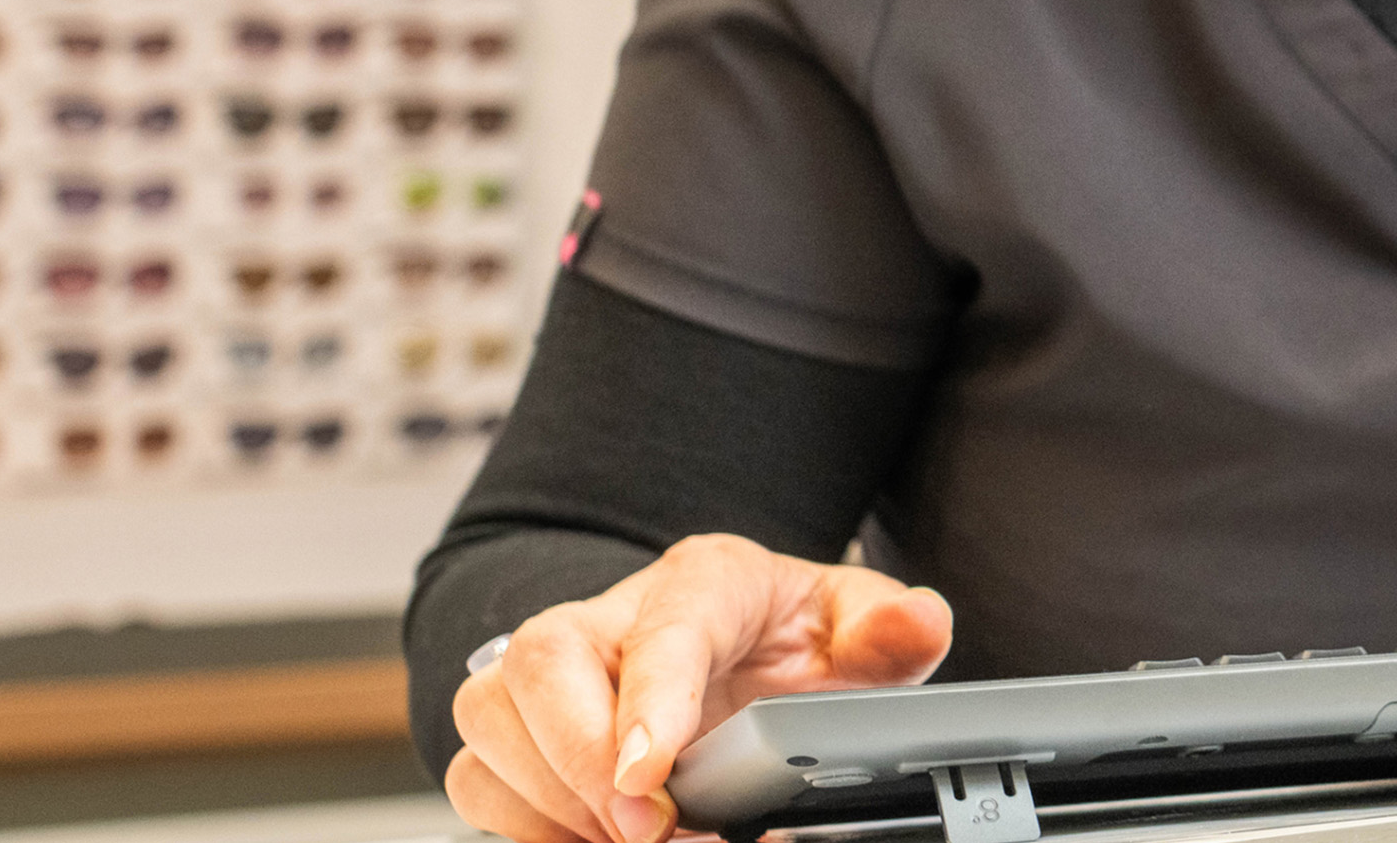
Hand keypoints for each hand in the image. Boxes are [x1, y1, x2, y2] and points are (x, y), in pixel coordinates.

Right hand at [446, 536, 952, 842]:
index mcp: (706, 579)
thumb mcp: (856, 628)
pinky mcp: (515, 726)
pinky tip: (595, 838)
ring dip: (553, 800)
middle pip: (542, 662)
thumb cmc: (789, 639)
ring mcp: (551, 669)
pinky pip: (479, 777)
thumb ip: (891, 631)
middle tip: (648, 828)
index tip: (652, 777)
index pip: (664, 626)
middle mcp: (612, 613)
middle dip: (580, 761)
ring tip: (635, 835)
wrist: (736, 647)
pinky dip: (529, 824)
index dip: (650, 702)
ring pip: (492, 720)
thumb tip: (917, 625)